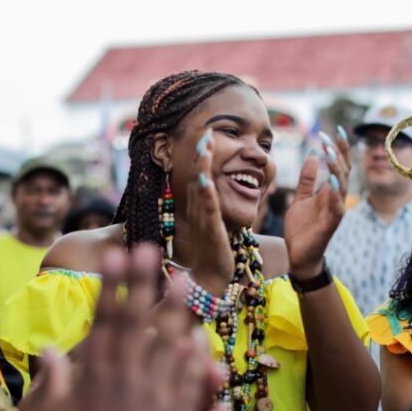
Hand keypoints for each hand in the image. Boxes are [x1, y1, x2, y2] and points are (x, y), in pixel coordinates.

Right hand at [30, 246, 225, 410]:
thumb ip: (55, 381)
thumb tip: (49, 350)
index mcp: (95, 375)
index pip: (105, 319)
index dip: (112, 285)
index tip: (117, 255)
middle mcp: (125, 379)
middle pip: (138, 322)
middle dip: (144, 284)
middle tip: (151, 250)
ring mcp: (154, 398)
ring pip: (168, 346)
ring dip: (176, 313)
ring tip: (184, 282)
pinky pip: (190, 386)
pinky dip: (195, 364)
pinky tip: (202, 342)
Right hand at [185, 129, 233, 292]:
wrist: (212, 277)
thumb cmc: (214, 251)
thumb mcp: (213, 222)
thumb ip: (212, 206)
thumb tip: (213, 188)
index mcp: (200, 207)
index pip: (200, 176)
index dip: (202, 156)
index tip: (207, 135)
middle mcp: (198, 210)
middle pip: (197, 176)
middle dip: (201, 154)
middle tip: (205, 133)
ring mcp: (203, 219)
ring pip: (201, 188)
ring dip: (202, 167)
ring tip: (205, 147)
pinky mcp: (210, 230)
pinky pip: (208, 209)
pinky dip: (206, 194)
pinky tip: (207, 180)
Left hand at [284, 130, 351, 277]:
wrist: (297, 255)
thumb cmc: (301, 228)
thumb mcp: (300, 198)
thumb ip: (307, 178)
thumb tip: (313, 153)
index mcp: (329, 191)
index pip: (338, 165)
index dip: (338, 148)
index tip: (334, 130)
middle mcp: (336, 199)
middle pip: (343, 171)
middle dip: (338, 152)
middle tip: (329, 136)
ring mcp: (335, 211)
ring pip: (342, 185)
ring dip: (337, 168)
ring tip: (329, 152)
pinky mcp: (331, 224)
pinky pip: (337, 206)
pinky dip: (335, 192)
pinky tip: (331, 179)